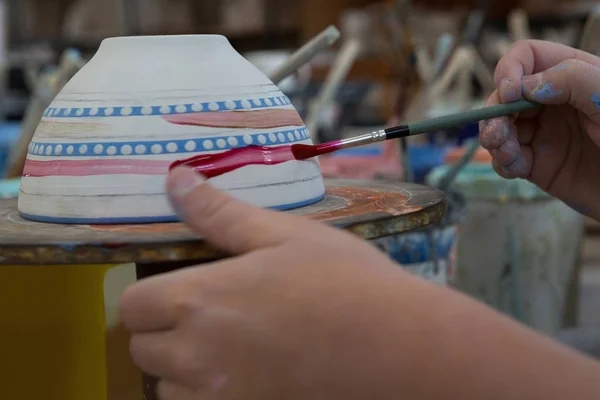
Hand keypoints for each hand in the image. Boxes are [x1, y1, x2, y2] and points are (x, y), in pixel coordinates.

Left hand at [119, 166, 415, 398]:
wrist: (399, 348)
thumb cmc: (345, 283)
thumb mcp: (284, 235)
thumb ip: (220, 212)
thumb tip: (176, 177)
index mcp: (200, 301)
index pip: (133, 306)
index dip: (152, 295)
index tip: (183, 288)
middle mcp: (197, 358)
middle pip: (142, 349)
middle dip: (165, 330)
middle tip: (210, 315)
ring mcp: (220, 399)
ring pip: (166, 388)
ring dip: (181, 370)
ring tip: (228, 349)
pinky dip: (208, 397)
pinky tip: (246, 377)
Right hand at [480, 40, 599, 218]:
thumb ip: (572, 80)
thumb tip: (525, 87)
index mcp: (572, 76)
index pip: (527, 57)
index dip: (510, 70)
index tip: (510, 94)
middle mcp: (552, 103)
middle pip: (504, 95)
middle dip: (494, 112)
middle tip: (497, 133)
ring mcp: (542, 134)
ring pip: (499, 128)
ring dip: (494, 139)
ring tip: (506, 154)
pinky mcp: (537, 165)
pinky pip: (506, 160)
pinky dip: (502, 163)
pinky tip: (514, 169)